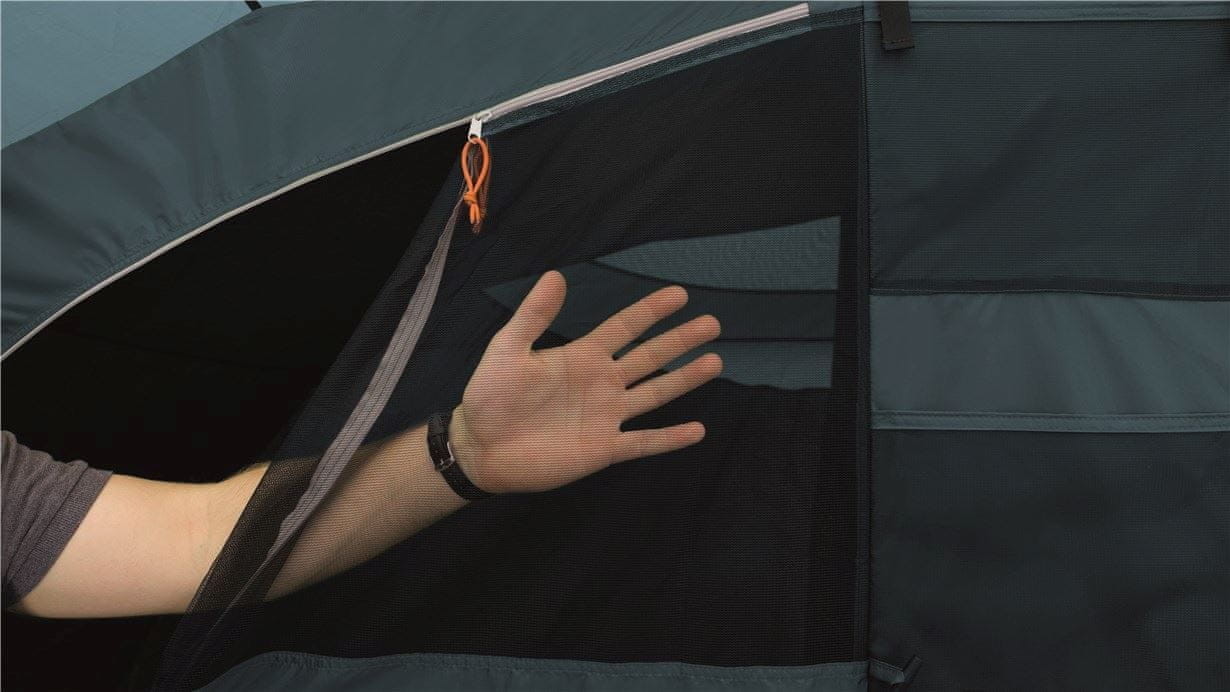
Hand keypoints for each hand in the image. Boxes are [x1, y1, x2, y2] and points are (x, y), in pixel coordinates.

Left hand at [450, 270, 721, 493]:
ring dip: (684, 380)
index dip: (651, 311)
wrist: (481, 447)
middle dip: (680, 340)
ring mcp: (605, 416)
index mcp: (581, 356)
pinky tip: (697, 430)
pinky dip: (670, 438)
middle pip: (649, 357)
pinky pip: (643, 442)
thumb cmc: (490, 396)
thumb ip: (534, 316)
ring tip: (714, 362)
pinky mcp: (603, 448)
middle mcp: (600, 383)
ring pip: (654, 394)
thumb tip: (556, 276)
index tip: (680, 295)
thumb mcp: (508, 349)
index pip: (624, 328)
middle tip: (712, 323)